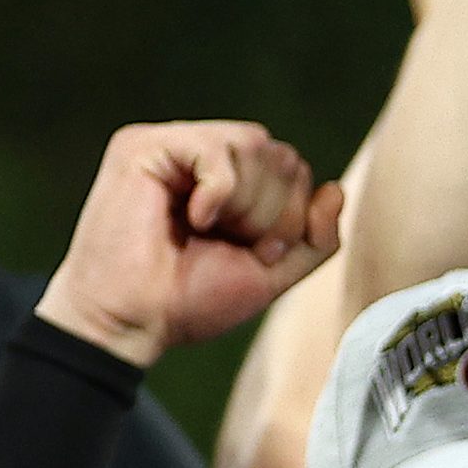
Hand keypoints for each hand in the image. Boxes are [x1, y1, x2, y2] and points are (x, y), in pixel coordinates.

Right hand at [34, 121, 341, 368]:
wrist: (130, 324)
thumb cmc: (188, 301)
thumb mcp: (271, 273)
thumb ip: (314, 237)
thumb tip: (337, 189)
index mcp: (229, 181)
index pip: (291, 167)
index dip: (293, 213)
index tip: (259, 254)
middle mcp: (201, 156)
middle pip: (279, 153)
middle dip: (275, 210)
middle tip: (238, 245)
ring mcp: (171, 147)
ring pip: (254, 143)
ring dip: (250, 203)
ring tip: (212, 232)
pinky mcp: (143, 147)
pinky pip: (214, 148)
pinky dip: (220, 191)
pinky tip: (195, 219)